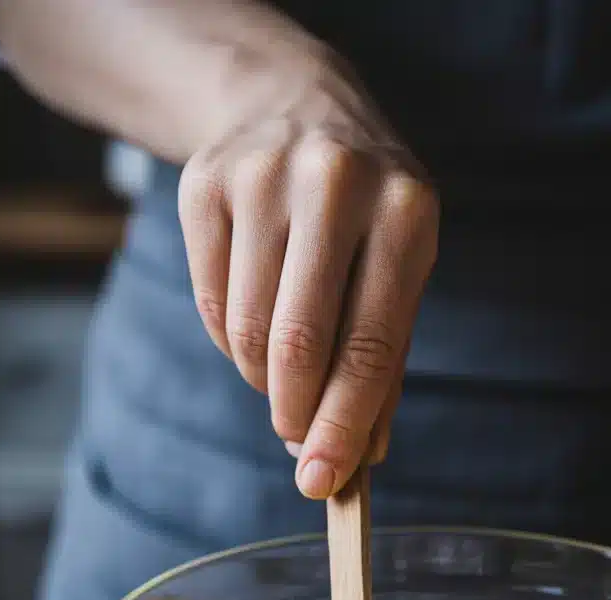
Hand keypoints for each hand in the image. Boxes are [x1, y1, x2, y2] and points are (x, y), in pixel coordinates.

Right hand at [177, 42, 437, 496]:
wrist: (294, 105)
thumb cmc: (363, 216)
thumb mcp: (399, 273)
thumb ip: (383, 367)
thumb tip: (358, 459)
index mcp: (406, 214)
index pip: (371, 347)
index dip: (343, 426)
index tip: (324, 483)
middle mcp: (336, 185)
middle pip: (301, 345)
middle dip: (297, 415)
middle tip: (297, 441)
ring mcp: (263, 177)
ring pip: (249, 332)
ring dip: (265, 379)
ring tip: (285, 368)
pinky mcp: (204, 184)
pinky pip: (211, 307)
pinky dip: (234, 342)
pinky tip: (256, 323)